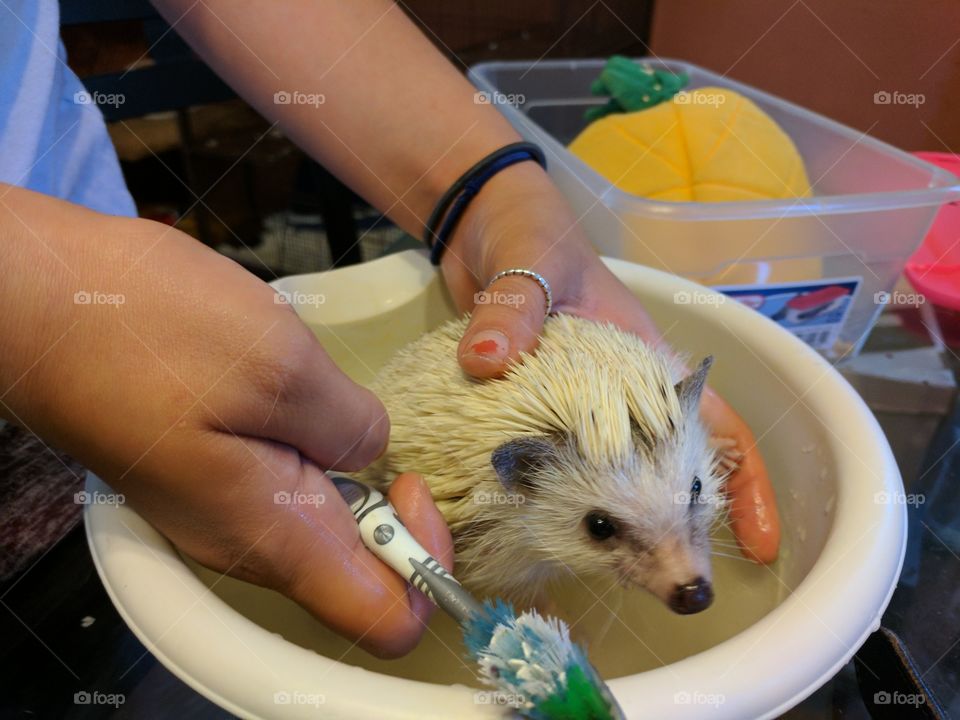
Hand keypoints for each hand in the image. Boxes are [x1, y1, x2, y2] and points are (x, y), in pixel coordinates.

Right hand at [0, 186, 452, 656]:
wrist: (42, 300)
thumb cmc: (149, 330)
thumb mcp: (278, 365)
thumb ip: (348, 427)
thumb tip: (371, 455)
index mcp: (273, 534)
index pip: (385, 617)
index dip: (426, 566)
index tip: (413, 486)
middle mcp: (247, 542)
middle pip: (356, 571)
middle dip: (388, 507)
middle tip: (366, 427)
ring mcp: (221, 510)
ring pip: (318, 522)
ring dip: (345, 471)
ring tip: (322, 400)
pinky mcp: (205, 473)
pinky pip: (280, 485)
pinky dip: (308, 449)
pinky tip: (289, 393)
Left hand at [437, 163, 779, 562]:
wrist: (478, 224)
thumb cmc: (525, 232)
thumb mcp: (529, 259)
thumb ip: (516, 304)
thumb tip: (490, 358)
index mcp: (643, 358)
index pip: (712, 424)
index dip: (742, 483)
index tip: (757, 542)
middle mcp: (622, 392)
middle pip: (672, 467)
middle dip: (681, 524)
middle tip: (673, 582)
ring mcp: (581, 406)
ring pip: (618, 478)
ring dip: (626, 523)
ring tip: (624, 574)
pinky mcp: (537, 413)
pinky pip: (560, 468)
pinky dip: (562, 503)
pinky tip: (551, 538)